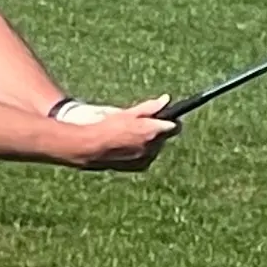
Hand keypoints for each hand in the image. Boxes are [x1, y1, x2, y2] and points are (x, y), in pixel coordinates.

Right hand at [47, 97, 177, 169]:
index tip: (165, 116)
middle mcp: (151, 146)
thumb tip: (166, 99)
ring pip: (156, 146)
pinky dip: (143, 150)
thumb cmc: (109, 127)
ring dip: (150, 140)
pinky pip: (148, 156)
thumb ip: (150, 107)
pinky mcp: (140, 166)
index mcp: (151, 131)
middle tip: (141, 124)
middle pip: (164, 136)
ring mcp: (146, 158)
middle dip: (157, 130)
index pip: (173, 126)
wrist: (93, 147)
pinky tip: (129, 145)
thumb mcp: (129, 113)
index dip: (169, 120)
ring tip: (132, 135)